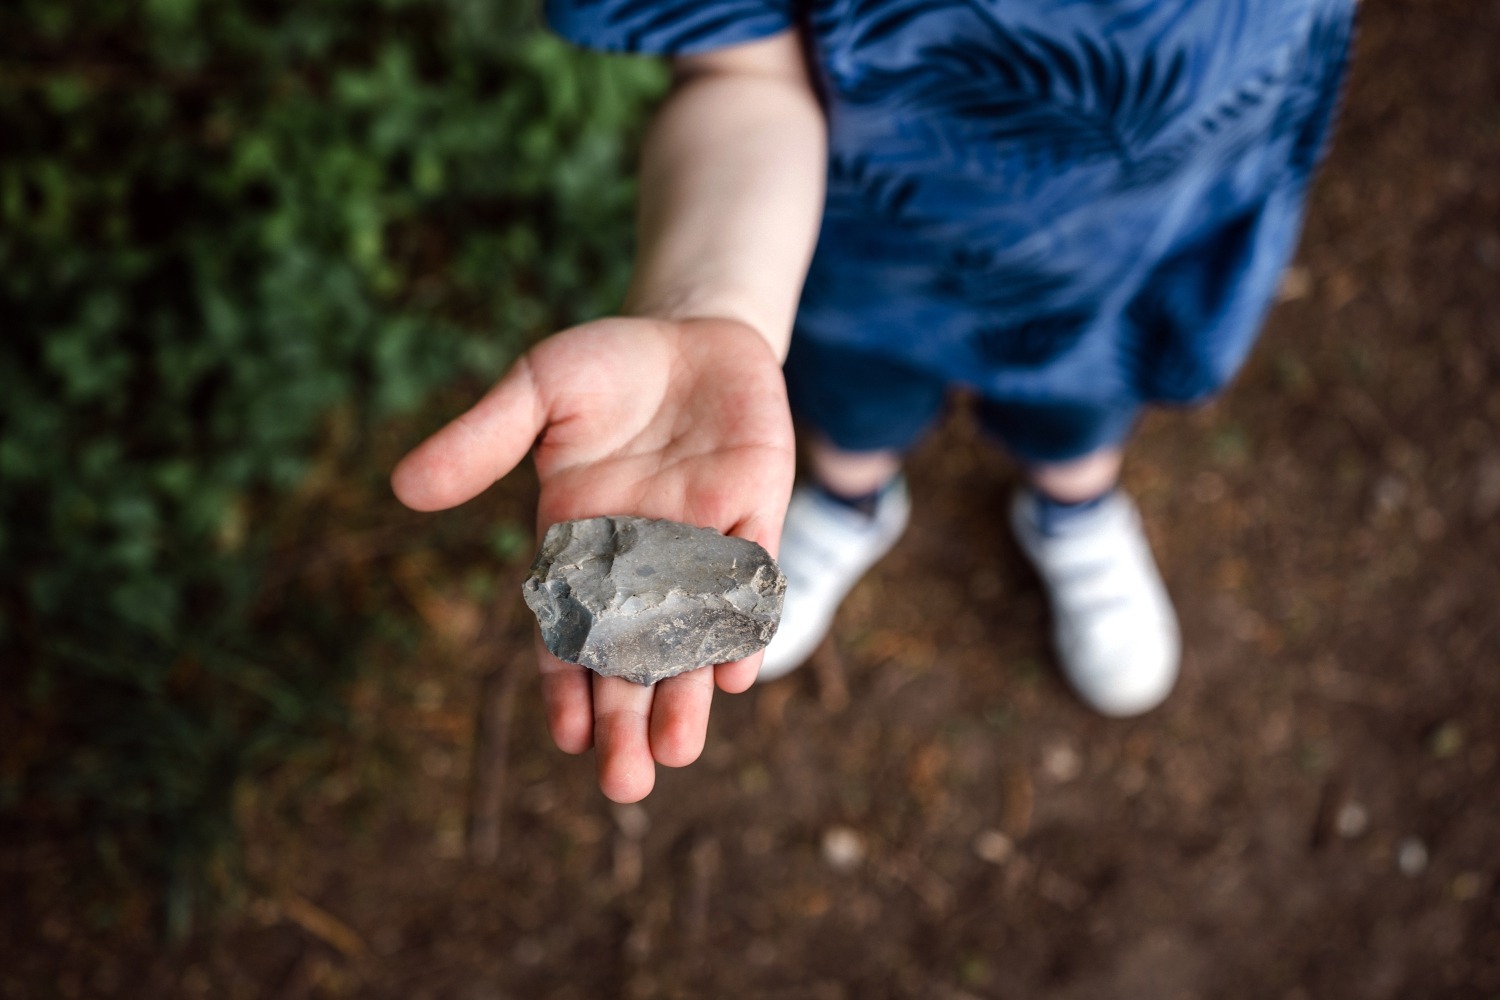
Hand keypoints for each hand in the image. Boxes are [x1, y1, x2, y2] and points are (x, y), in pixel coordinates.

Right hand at [391, 316, 795, 801]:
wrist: (691, 333)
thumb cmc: (605, 366)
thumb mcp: (537, 390)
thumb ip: (483, 438)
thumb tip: (405, 489)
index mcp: (579, 545)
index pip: (569, 635)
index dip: (566, 686)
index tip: (565, 737)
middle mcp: (641, 562)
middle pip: (632, 658)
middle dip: (627, 720)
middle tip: (625, 784)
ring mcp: (700, 544)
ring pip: (693, 638)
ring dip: (687, 694)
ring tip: (677, 751)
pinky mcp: (754, 515)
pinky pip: (749, 583)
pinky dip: (743, 626)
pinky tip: (736, 674)